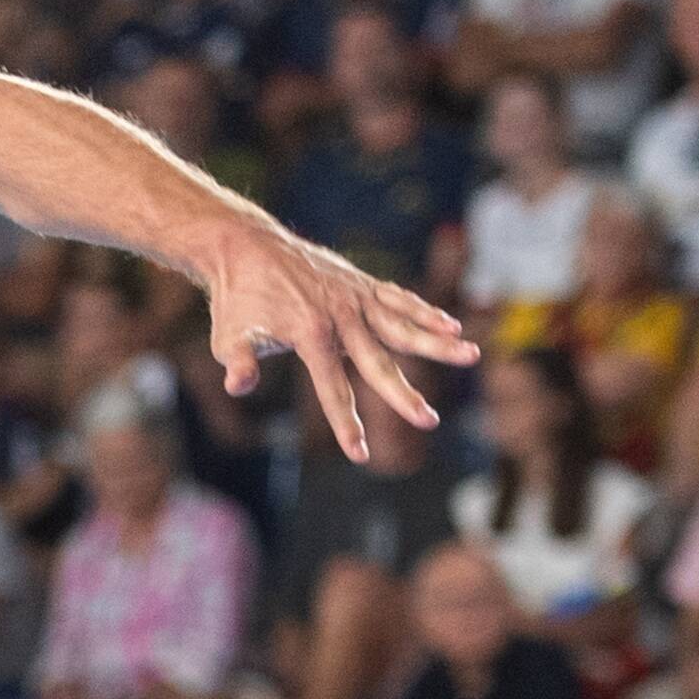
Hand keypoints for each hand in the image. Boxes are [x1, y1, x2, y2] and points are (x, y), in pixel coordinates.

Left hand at [200, 223, 477, 470]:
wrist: (244, 245)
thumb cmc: (235, 297)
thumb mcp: (227, 335)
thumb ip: (239, 362)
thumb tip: (238, 386)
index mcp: (310, 333)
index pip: (332, 388)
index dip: (345, 423)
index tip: (360, 454)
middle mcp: (340, 315)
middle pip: (378, 361)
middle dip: (402, 396)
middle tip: (429, 421)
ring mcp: (354, 296)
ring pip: (402, 323)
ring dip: (437, 341)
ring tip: (471, 355)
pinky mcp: (360, 283)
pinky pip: (398, 299)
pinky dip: (424, 311)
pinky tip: (450, 325)